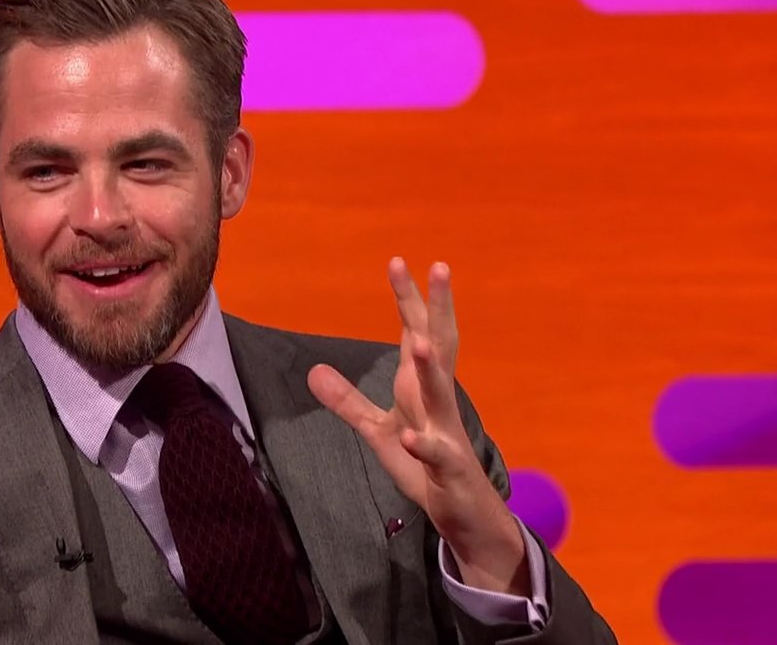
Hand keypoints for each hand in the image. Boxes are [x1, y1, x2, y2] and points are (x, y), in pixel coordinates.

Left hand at [307, 258, 528, 594]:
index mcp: (421, 388)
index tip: (398, 260)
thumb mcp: (378, 430)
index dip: (408, 298)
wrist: (463, 515)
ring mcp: (446, 432)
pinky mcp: (447, 468)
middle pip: (440, 346)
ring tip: (421, 340)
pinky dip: (422, 444)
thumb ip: (348, 401)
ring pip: (441, 394)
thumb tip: (313, 371)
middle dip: (438, 308)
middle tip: (439, 267)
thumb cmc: (425, 465)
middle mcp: (438, 401)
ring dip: (432, 368)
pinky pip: (435, 453)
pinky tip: (409, 436)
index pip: (416, 332)